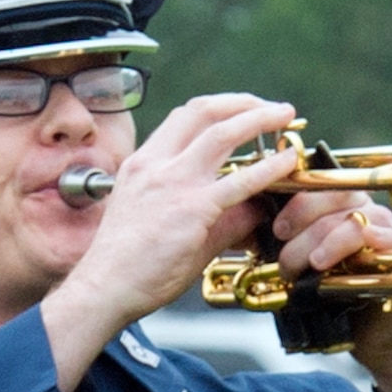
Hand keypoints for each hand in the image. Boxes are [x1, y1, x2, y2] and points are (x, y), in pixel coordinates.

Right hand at [42, 94, 299, 387]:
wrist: (103, 290)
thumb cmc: (126, 266)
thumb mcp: (162, 224)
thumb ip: (210, 213)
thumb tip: (252, 209)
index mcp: (142, 164)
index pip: (183, 119)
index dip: (220, 108)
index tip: (244, 111)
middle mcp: (154, 165)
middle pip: (203, 112)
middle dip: (243, 102)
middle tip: (273, 108)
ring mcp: (172, 184)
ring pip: (221, 132)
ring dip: (259, 118)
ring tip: (285, 116)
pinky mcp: (192, 210)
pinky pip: (239, 182)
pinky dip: (269, 167)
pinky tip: (287, 164)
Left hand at [263, 191, 391, 387]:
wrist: (376, 337)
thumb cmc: (339, 301)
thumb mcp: (305, 268)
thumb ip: (287, 244)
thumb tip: (251, 230)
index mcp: (342, 207)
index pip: (317, 182)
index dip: (293, 199)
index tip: (276, 228)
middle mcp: (365, 210)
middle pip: (332, 191)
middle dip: (301, 219)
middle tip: (286, 253)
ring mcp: (384, 227)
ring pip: (348, 215)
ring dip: (319, 240)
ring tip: (307, 266)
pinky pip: (371, 235)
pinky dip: (341, 246)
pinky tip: (323, 265)